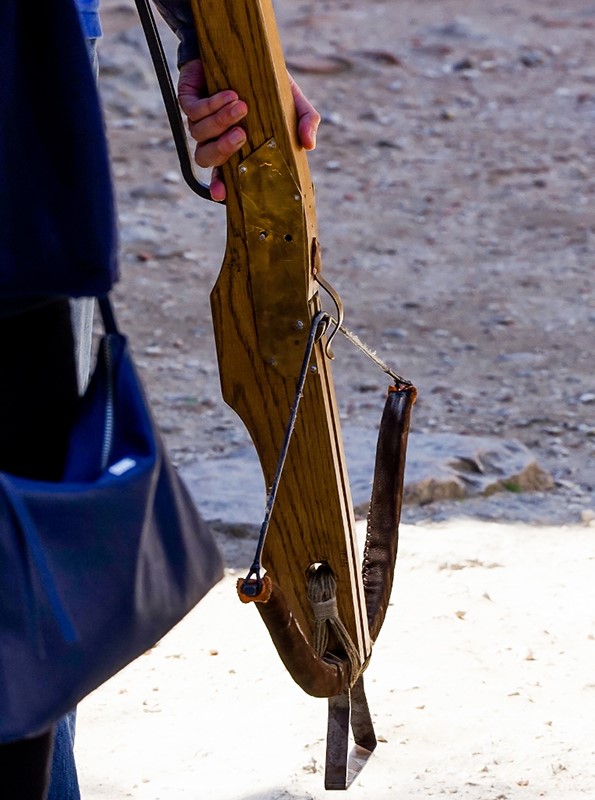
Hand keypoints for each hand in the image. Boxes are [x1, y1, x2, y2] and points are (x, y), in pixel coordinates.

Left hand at [178, 59, 320, 200]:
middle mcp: (213, 138)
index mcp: (234, 148)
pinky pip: (193, 110)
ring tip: (241, 105)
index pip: (223, 175)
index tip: (223, 195)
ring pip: (199, 133)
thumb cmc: (268, 82)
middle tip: (242, 135)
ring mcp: (198, 119)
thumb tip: (309, 144)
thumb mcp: (292, 102)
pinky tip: (229, 95)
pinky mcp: (188, 98)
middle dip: (222, 149)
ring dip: (220, 121)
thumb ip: (305, 122)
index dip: (221, 187)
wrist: (243, 46)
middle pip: (206, 158)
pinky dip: (212, 105)